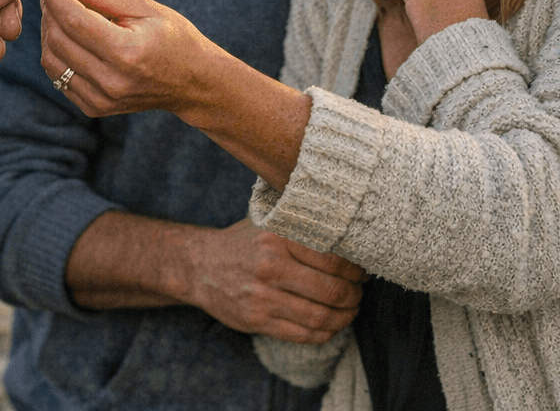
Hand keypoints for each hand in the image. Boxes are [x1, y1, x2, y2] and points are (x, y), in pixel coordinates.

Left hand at [37, 0, 226, 121]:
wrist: (193, 83)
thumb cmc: (174, 38)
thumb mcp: (144, 7)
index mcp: (127, 52)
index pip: (74, 20)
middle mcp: (111, 80)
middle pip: (58, 40)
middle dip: (49, 10)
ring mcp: (102, 99)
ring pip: (52, 61)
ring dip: (49, 32)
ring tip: (61, 13)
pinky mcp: (95, 107)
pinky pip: (58, 78)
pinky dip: (57, 53)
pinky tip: (70, 38)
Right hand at [187, 220, 364, 343]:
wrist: (199, 265)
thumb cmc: (242, 243)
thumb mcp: (267, 224)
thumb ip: (301, 229)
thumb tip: (349, 238)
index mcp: (277, 238)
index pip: (332, 258)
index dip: (355, 270)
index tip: (361, 273)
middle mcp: (270, 267)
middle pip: (331, 291)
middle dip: (353, 296)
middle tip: (358, 293)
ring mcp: (263, 297)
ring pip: (320, 317)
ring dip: (344, 318)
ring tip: (349, 311)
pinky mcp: (257, 320)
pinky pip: (303, 335)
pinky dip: (325, 333)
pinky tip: (330, 325)